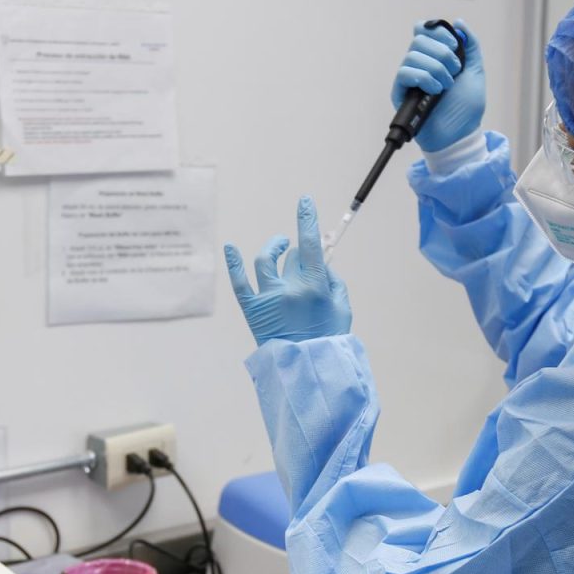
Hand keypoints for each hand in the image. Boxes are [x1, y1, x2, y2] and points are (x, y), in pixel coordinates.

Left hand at [226, 196, 351, 346]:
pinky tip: (230, 248)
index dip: (306, 219)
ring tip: (278, 246)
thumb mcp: (342, 308)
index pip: (309, 243)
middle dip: (297, 253)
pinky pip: (239, 283)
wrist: (307, 371)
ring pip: (266, 261)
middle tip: (300, 260)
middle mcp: (289, 289)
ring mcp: (268, 299)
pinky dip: (234, 264)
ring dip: (273, 249)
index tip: (304, 202)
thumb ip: (333, 282)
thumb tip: (321, 263)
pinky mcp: (253, 310)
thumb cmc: (328, 340)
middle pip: (290, 255)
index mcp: (314, 287)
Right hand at [392, 21, 485, 152]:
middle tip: (455, 71)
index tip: (454, 45)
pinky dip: (424, 78)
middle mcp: (419, 64)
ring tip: (446, 86)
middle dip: (442, 53)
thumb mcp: (475, 71)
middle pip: (418, 39)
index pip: (424, 30)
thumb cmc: (466, 107)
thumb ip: (470, 45)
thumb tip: (460, 22)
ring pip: (413, 55)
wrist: (460, 133)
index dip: (437, 32)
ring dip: (435, 69)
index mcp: (435, 56)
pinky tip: (435, 91)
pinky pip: (404, 73)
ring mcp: (409, 78)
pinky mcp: (400, 92)